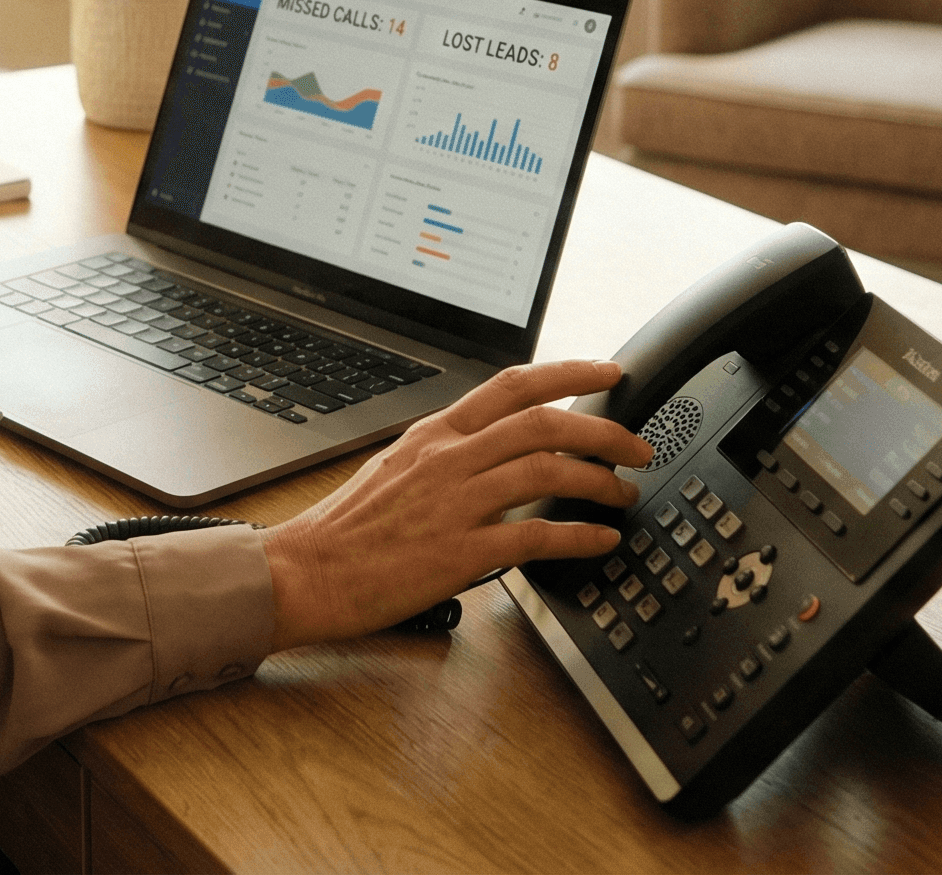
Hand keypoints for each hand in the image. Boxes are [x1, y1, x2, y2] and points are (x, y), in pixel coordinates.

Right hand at [262, 360, 651, 649]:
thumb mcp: (396, 466)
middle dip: (605, 429)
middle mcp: (448, 459)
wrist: (304, 571)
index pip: (513, 384)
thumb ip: (446, 452)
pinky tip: (598, 542)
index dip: (570, 371)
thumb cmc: (345, 528)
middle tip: (637, 445)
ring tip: (623, 495)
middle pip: (544, 422)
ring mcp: (454, 503)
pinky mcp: (459, 552)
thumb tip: (495, 447)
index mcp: (434, 434)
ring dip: (599, 481)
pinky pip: (535, 535)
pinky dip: (578, 536)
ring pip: (547, 471)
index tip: (610, 370)